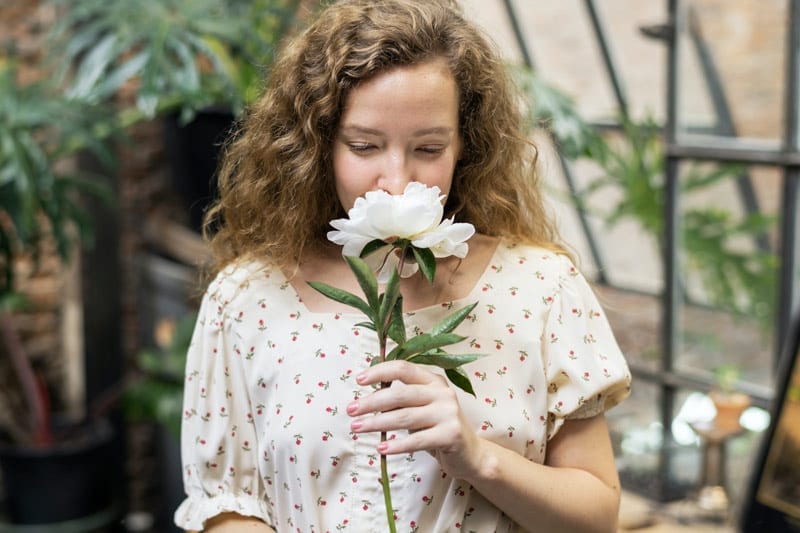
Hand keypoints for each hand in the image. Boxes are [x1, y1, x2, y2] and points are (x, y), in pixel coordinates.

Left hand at [347, 360, 484, 479]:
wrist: (470, 453)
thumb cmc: (438, 428)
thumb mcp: (423, 407)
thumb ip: (402, 399)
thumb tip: (367, 397)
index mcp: (433, 381)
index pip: (404, 368)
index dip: (380, 371)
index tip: (359, 380)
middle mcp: (442, 393)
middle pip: (400, 393)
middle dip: (371, 402)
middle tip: (350, 410)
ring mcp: (448, 413)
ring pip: (405, 417)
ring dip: (377, 423)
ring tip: (357, 428)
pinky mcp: (451, 434)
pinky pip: (417, 440)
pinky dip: (397, 445)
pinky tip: (381, 448)